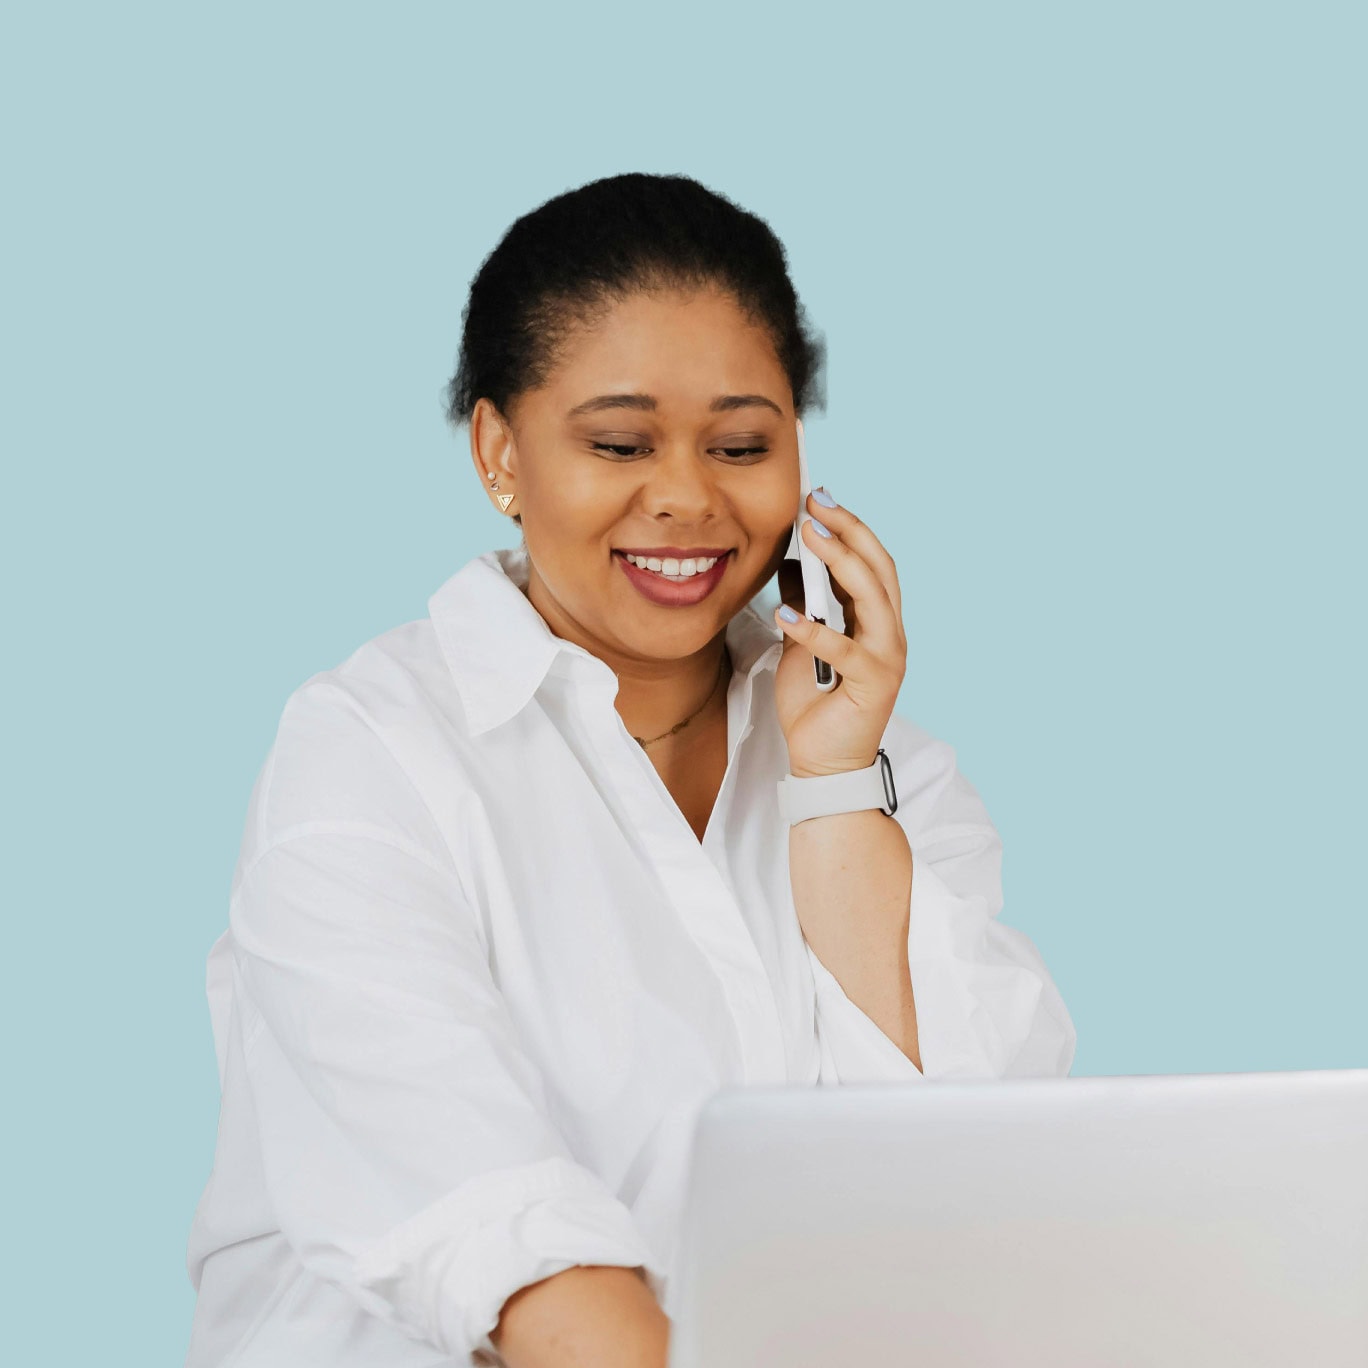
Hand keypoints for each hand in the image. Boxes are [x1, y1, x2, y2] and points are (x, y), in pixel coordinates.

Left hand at [772, 489, 906, 777]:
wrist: (823, 763)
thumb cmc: (816, 707)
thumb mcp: (802, 645)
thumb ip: (804, 607)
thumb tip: (793, 565)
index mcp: (877, 622)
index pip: (872, 563)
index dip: (850, 528)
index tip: (819, 499)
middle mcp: (890, 634)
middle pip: (879, 568)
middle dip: (849, 530)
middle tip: (817, 502)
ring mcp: (887, 658)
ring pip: (873, 597)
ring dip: (841, 562)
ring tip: (810, 536)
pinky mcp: (872, 685)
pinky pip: (844, 649)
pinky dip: (814, 631)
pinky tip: (785, 616)